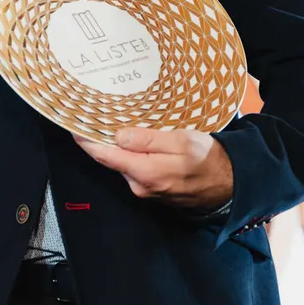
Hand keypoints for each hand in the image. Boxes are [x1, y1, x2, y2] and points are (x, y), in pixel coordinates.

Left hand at [74, 128, 233, 211]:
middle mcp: (139, 185)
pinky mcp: (153, 189)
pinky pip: (136, 168)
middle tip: (96, 114)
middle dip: (102, 139)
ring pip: (124, 163)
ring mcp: (146, 190)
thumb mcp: (181, 142)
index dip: (86, 140)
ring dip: (119, 147)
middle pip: (112, 159)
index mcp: (144, 172)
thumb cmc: (209, 160)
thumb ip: (148, 139)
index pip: (104, 155)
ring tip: (116, 122)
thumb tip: (118, 136)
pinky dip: (133, 155)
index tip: (72, 124)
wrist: (231, 184)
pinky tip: (137, 141)